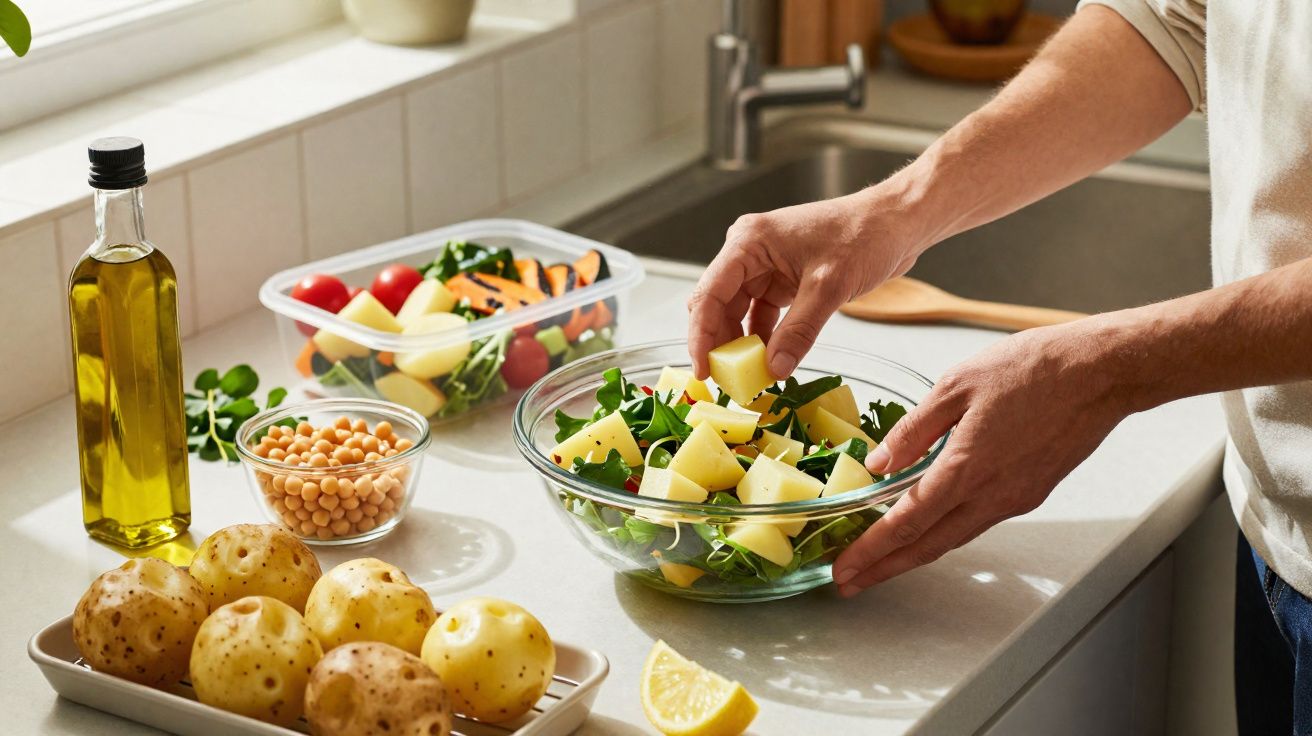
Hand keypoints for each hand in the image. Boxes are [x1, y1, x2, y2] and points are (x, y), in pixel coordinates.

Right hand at [686, 188, 926, 378]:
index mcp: (749, 242)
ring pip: (737, 314)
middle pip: (717, 305)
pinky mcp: (782, 281)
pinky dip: (763, 340)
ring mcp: (765, 267)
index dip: (701, 335)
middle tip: (725, 381)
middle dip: (719, 344)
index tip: (703, 370)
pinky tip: (768, 362)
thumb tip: (774, 369)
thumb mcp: (829, 286)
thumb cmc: (865, 235)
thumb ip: (799, 330)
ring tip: (746, 378)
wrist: (897, 223)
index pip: (709, 293)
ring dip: (741, 345)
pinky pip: (761, 316)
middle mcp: (750, 252)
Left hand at [833, 317, 1133, 595]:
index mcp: (966, 468)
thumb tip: (879, 462)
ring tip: (881, 562)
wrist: (1101, 372)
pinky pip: (978, 521)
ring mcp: (1015, 498)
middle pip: (928, 546)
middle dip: (884, 568)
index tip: (844, 568)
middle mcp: (992, 495)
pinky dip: (946, 532)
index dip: (871, 550)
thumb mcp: (956, 385)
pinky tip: (930, 527)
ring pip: (954, 537)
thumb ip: (913, 429)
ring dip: (914, 555)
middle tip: (850, 583)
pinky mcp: (1032, 492)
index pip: (906, 523)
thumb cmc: (1034, 368)